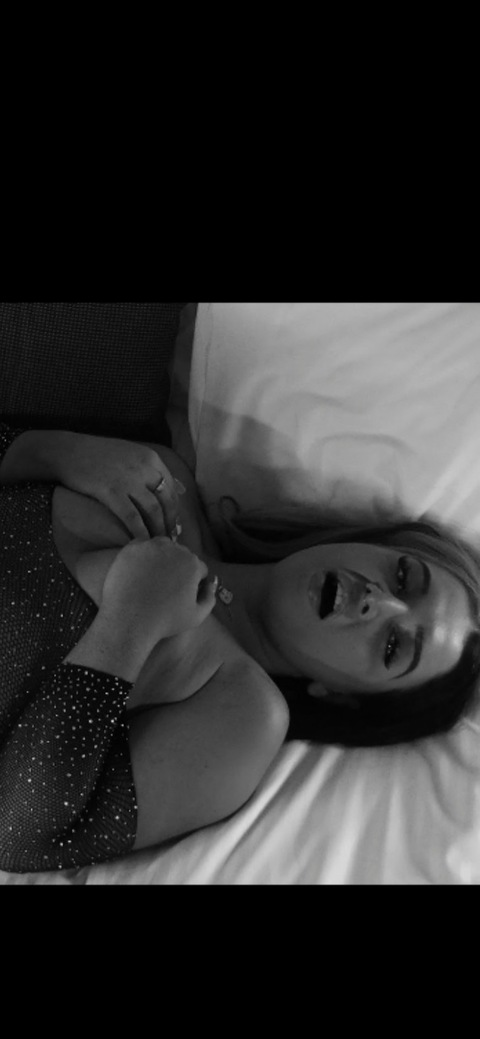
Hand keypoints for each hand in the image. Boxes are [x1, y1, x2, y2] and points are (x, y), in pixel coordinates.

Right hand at [53, 432, 184, 540]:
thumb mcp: (132, 455)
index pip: (172, 488)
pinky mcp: (111, 491)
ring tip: (158, 545)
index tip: (174, 526)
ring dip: (158, 530)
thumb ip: (155, 471)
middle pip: (167, 501)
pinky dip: (139, 532)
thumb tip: (182, 488)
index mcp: (151, 458)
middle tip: (170, 540)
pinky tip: (142, 543)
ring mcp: (128, 480)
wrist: (68, 451)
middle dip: (170, 523)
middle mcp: (144, 467)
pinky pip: (132, 517)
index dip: (176, 510)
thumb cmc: (99, 454)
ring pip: (153, 510)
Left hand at [99, 536, 218, 649]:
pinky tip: (139, 571)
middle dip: (179, 568)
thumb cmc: (164, 621)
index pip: (199, 569)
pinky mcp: (130, 549)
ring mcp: (150, 546)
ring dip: (162, 557)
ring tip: (153, 577)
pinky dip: (143, 555)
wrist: (128, 620)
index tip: (184, 594)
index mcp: (192, 563)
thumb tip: (211, 584)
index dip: (194, 583)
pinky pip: (142, 547)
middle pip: (182, 555)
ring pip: (162, 547)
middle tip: (167, 586)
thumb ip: (210, 598)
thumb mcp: (196, 616)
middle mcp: (173, 549)